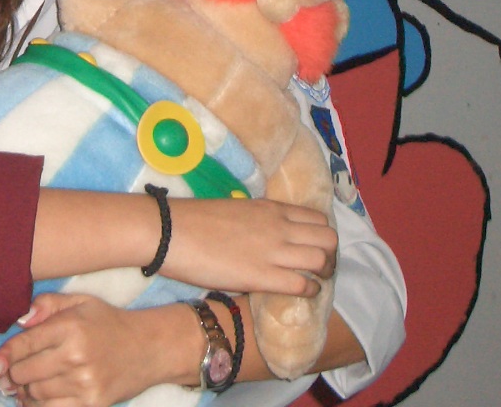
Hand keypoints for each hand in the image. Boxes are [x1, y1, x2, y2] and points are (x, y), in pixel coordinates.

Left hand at [0, 294, 194, 406]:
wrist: (149, 348)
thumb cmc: (109, 323)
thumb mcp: (81, 302)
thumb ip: (48, 305)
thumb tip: (19, 320)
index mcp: (71, 326)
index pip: (25, 344)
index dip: (5, 355)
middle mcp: (76, 355)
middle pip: (26, 372)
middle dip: (14, 374)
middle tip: (9, 375)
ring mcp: (84, 382)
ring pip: (36, 394)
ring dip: (24, 392)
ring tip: (23, 387)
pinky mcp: (92, 403)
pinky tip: (36, 400)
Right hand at [163, 196, 337, 296]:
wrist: (170, 230)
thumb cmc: (194, 220)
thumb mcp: (235, 210)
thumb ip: (256, 221)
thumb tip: (263, 236)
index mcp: (271, 208)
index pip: (317, 218)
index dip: (321, 235)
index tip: (314, 247)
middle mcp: (279, 226)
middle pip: (328, 238)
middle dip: (330, 254)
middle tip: (319, 266)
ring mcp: (273, 251)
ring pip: (322, 260)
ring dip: (324, 273)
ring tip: (314, 281)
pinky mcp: (263, 276)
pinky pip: (303, 284)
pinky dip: (310, 290)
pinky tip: (303, 292)